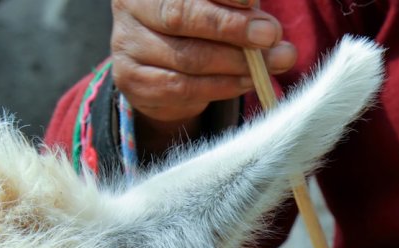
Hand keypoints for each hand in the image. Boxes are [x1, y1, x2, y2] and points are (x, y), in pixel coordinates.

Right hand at [110, 0, 297, 146]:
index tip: (252, 0)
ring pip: (187, 57)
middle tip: (269, 35)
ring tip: (271, 62)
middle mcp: (132, 6)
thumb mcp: (216, 4)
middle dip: (230, 26)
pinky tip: (247, 81)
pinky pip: (183, 87)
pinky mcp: (133, 81)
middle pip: (180, 15)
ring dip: (236, 62)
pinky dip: (222, 86)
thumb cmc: (199, 24)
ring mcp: (127, 45)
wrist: (165, 69)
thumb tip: (267, 24)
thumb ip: (238, 5)